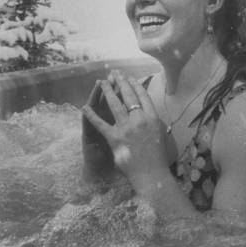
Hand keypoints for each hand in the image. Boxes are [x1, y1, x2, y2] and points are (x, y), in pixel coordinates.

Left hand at [82, 71, 169, 187]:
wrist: (151, 173)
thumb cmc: (158, 156)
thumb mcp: (160, 133)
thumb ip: (154, 120)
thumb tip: (147, 110)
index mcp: (152, 118)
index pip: (142, 96)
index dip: (135, 85)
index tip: (130, 78)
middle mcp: (140, 120)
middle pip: (129, 96)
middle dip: (121, 82)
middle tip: (116, 73)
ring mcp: (126, 128)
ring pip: (115, 105)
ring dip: (108, 91)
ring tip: (103, 82)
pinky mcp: (114, 138)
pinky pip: (101, 124)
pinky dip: (91, 115)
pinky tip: (84, 107)